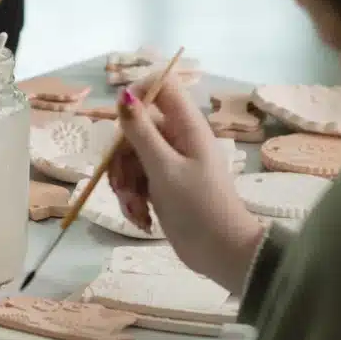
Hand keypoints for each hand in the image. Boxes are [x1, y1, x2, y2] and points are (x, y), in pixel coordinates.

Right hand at [111, 80, 267, 293]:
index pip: (161, 86)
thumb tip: (124, 94)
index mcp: (186, 126)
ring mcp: (170, 163)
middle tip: (122, 185)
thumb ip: (141, 132)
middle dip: (122, 157)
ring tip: (134, 208)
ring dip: (125, 184)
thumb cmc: (199, 207)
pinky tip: (140, 218)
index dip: (138, 94)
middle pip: (136, 127)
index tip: (120, 121)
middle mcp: (178, 139)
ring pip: (131, 157)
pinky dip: (133, 198)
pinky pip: (136, 179)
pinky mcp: (163, 185)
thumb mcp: (164, 169)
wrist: (220, 253)